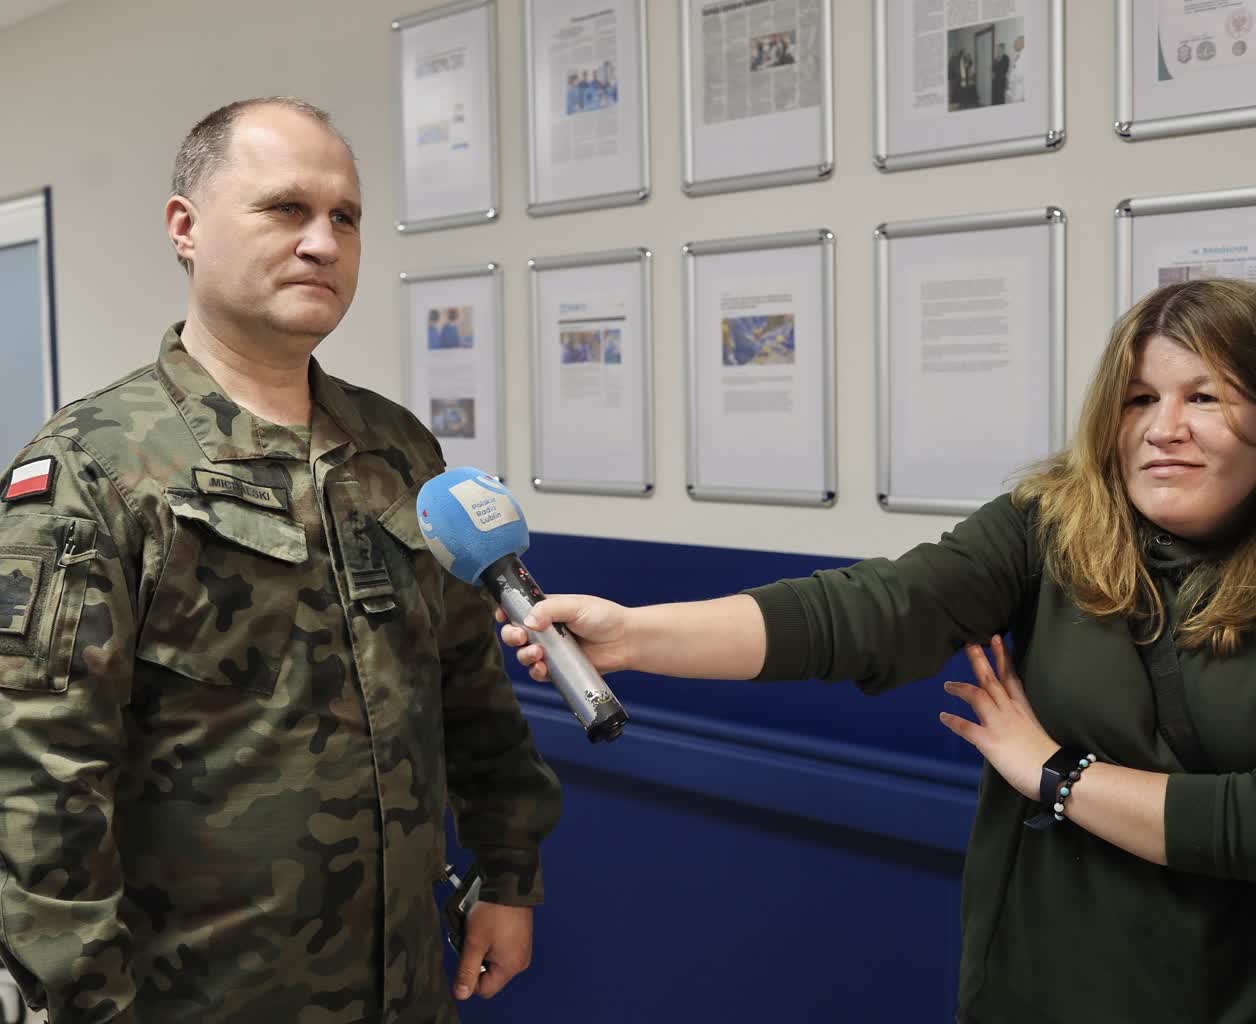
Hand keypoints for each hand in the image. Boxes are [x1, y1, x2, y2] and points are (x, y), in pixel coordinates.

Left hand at [453, 902, 532, 1000]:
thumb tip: (461, 995)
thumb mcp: (474, 943)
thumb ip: (467, 971)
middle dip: (477, 961)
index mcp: (511, 966)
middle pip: (490, 976)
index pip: (485, 990)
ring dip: (484, 951)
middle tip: (474, 941)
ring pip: (495, 962)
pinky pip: (503, 951)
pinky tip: (489, 928)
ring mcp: (522, 950)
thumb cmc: (493, 913)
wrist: (509, 885)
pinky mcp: (521, 939)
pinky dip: (493, 943)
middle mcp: (520, 962)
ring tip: (481, 932)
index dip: (470, 977)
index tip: (466, 956)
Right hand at [495, 595, 630, 681]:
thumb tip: (527, 621)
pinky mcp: (559, 668)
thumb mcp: (576, 606)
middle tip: (520, 637)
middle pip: (516, 634)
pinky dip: (536, 671)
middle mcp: (546, 630)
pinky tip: (542, 667)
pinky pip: (539, 672)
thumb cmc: (604, 617)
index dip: (506, 612)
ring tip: (538, 653)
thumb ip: (550, 610)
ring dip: (524, 655)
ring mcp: (552, 650)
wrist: (625, 641)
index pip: (519, 610)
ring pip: (524, 655)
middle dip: (511, 636)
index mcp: (547, 610)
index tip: (501, 615)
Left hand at [939, 635, 1058, 800]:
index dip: (1003, 657)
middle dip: (979, 660)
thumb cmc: (1048, 760)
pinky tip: (943, 717)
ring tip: (947, 684)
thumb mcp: (1034, 732)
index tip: (996, 639)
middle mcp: (1010, 711)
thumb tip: (1008, 727)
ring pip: (977, 696)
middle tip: (969, 643)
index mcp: (1023, 708)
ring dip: (960, 688)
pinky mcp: (990, 741)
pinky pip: (966, 727)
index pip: (1011, 676)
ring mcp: (999, 724)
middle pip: (992, 679)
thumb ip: (1019, 724)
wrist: (1054, 774)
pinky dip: (953, 721)